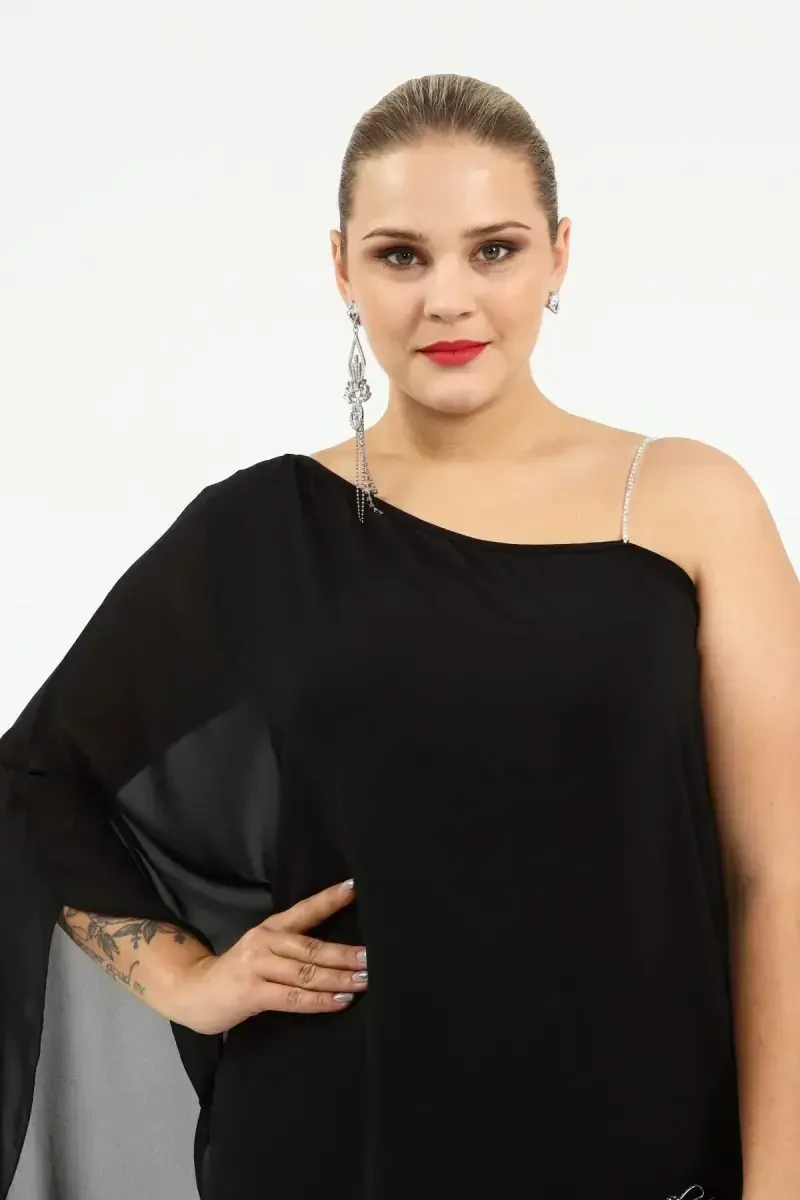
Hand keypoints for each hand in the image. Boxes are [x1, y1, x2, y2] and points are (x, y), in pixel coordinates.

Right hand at [167, 879, 366, 1034]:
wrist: (192, 993)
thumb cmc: (239, 973)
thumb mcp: (264, 951)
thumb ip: (293, 949)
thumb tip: (339, 953)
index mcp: (270, 928)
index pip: (305, 910)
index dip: (330, 899)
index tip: (356, 888)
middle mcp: (264, 941)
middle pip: (312, 947)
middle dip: (345, 953)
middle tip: (372, 956)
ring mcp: (256, 967)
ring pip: (306, 973)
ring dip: (339, 978)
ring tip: (364, 980)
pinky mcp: (251, 993)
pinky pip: (293, 997)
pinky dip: (320, 1000)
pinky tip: (341, 1001)